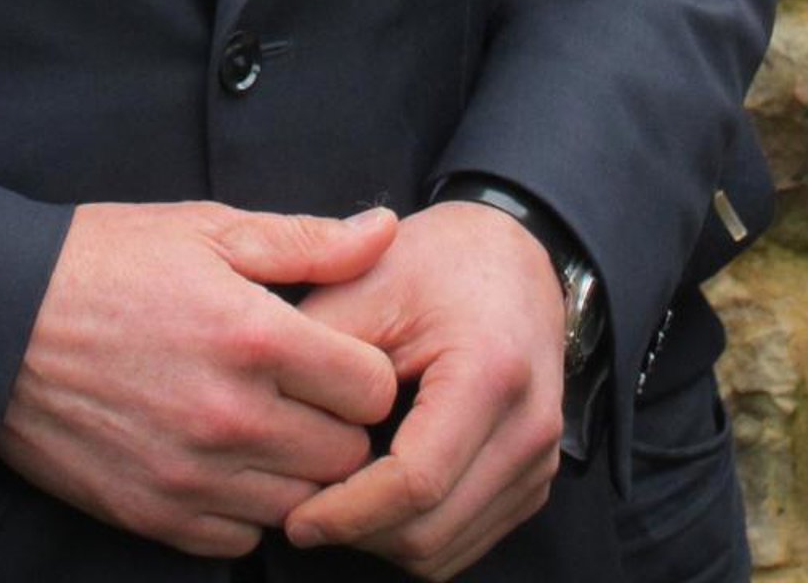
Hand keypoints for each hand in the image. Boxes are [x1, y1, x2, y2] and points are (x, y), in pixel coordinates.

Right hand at [0, 201, 401, 556]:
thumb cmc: (105, 261)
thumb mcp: (206, 228)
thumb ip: (307, 239)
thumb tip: (386, 229)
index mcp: (254, 337)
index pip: (372, 390)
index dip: (364, 370)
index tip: (337, 356)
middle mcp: (232, 417)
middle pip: (346, 456)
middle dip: (336, 423)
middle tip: (303, 392)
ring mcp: (193, 476)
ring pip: (299, 504)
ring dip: (294, 469)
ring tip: (263, 423)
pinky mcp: (155, 516)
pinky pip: (240, 539)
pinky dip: (243, 506)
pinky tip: (222, 458)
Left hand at [284, 201, 564, 576]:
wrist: (511, 257)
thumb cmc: (437, 263)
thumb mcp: (366, 283)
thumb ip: (318, 349)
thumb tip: (269, 423)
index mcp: (489, 374)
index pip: (415, 482)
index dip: (347, 511)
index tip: (296, 518)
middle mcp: (528, 428)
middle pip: (431, 531)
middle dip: (359, 533)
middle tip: (304, 514)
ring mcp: (538, 463)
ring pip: (447, 551)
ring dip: (383, 541)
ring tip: (333, 505)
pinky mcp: (533, 481)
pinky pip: (466, 541)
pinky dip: (414, 535)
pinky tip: (374, 500)